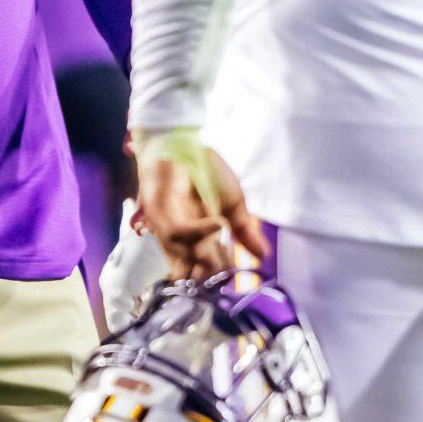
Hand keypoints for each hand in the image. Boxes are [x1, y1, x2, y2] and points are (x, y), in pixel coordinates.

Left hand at [130, 127, 265, 278]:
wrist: (183, 144)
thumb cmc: (206, 172)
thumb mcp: (233, 203)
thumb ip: (244, 230)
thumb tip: (263, 255)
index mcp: (198, 243)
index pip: (206, 272)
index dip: (219, 278)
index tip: (232, 274)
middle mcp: (180, 242)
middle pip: (192, 274)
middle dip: (209, 276)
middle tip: (223, 270)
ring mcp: (167, 230)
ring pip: (183, 258)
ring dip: (205, 256)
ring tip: (222, 247)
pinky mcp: (159, 212)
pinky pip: (177, 232)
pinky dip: (197, 232)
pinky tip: (217, 223)